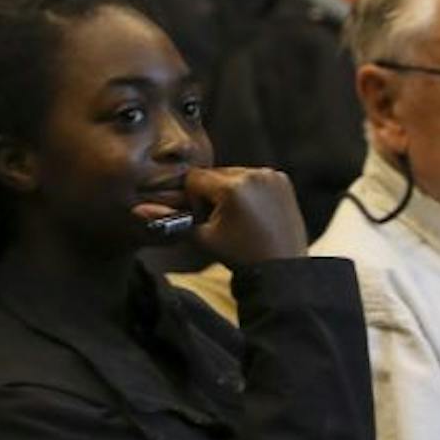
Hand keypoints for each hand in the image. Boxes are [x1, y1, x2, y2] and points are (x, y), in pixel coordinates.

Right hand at [183, 165, 306, 265]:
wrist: (281, 266)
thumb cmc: (241, 255)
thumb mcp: (203, 239)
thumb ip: (179, 218)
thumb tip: (157, 206)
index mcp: (232, 187)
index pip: (195, 177)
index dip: (192, 197)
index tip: (202, 215)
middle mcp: (253, 174)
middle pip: (216, 173)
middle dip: (212, 192)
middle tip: (220, 218)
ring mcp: (271, 176)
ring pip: (235, 174)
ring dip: (231, 189)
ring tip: (239, 217)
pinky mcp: (282, 181)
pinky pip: (255, 178)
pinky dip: (250, 190)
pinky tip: (254, 212)